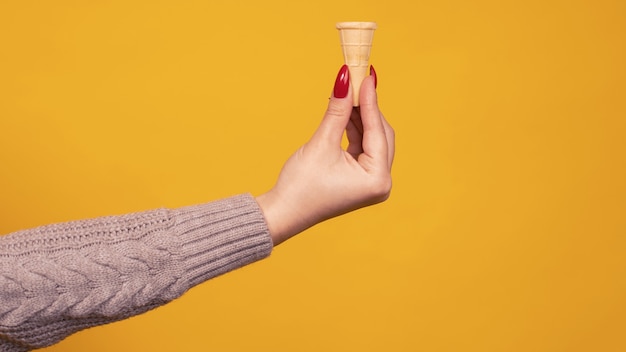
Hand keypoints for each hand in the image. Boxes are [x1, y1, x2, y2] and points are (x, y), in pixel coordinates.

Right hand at [256, 65, 394, 244]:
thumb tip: (344, 80)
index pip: (377, 131)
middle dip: (366, 108)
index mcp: (377, 179)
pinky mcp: (361, 180)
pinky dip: (354, 130)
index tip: (366, 75)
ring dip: (359, 117)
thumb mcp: (321, 143)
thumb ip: (337, 111)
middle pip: (380, 135)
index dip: (370, 101)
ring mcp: (371, 182)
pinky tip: (345, 112)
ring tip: (347, 92)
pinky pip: (362, 148)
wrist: (284, 212)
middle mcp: (380, 182)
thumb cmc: (301, 186)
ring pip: (371, 139)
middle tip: (356, 81)